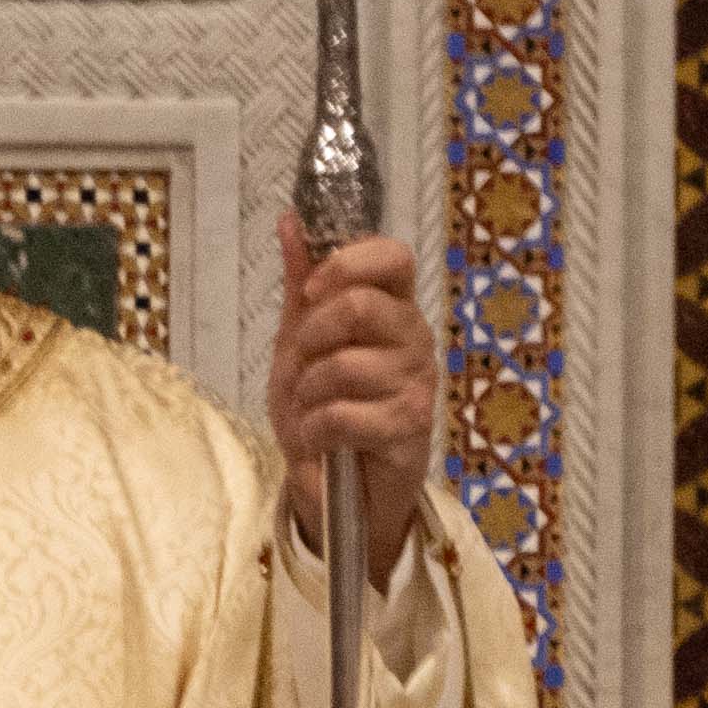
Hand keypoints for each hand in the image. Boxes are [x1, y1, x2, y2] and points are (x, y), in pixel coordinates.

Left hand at [272, 230, 437, 559]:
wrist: (335, 487)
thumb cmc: (326, 408)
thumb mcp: (301, 340)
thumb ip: (301, 283)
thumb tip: (290, 221)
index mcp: (393, 308)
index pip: (393, 256)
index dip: (346, 263)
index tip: (313, 292)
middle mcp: (414, 339)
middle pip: (361, 304)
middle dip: (312, 335)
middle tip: (304, 363)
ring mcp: (416, 383)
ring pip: (344, 365)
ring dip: (307, 392)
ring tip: (312, 408)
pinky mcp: (409, 428)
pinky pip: (344, 415)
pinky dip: (315, 430)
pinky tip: (320, 439)